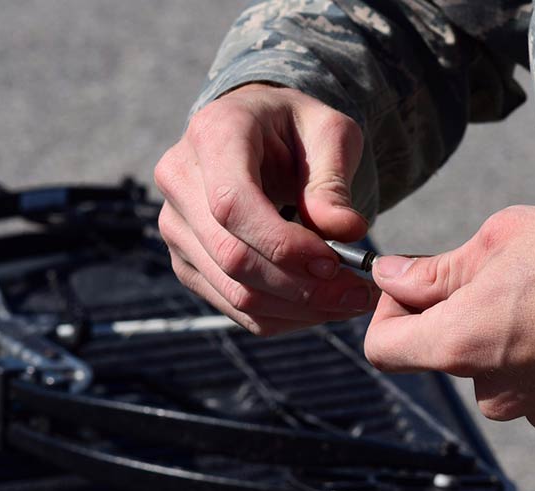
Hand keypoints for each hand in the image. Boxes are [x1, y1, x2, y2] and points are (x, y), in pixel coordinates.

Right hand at [155, 84, 377, 334]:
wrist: (260, 132)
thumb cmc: (297, 129)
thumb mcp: (329, 134)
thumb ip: (333, 182)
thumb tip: (347, 231)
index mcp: (213, 136)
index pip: (232, 205)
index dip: (283, 245)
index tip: (334, 264)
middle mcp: (180, 182)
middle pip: (233, 258)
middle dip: (301, 287)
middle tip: (357, 295)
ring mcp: (177, 227)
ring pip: (235, 292)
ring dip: (299, 309)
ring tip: (348, 302)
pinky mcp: (188, 262)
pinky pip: (235, 308)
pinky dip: (284, 316)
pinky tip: (321, 306)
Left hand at [364, 199, 534, 429]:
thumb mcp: (510, 237)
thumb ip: (439, 268)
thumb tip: (392, 276)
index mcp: (461, 346)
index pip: (383, 347)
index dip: (388, 309)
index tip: (416, 280)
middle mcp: (492, 392)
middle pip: (445, 353)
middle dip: (462, 310)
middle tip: (509, 266)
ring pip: (495, 366)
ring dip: (508, 329)